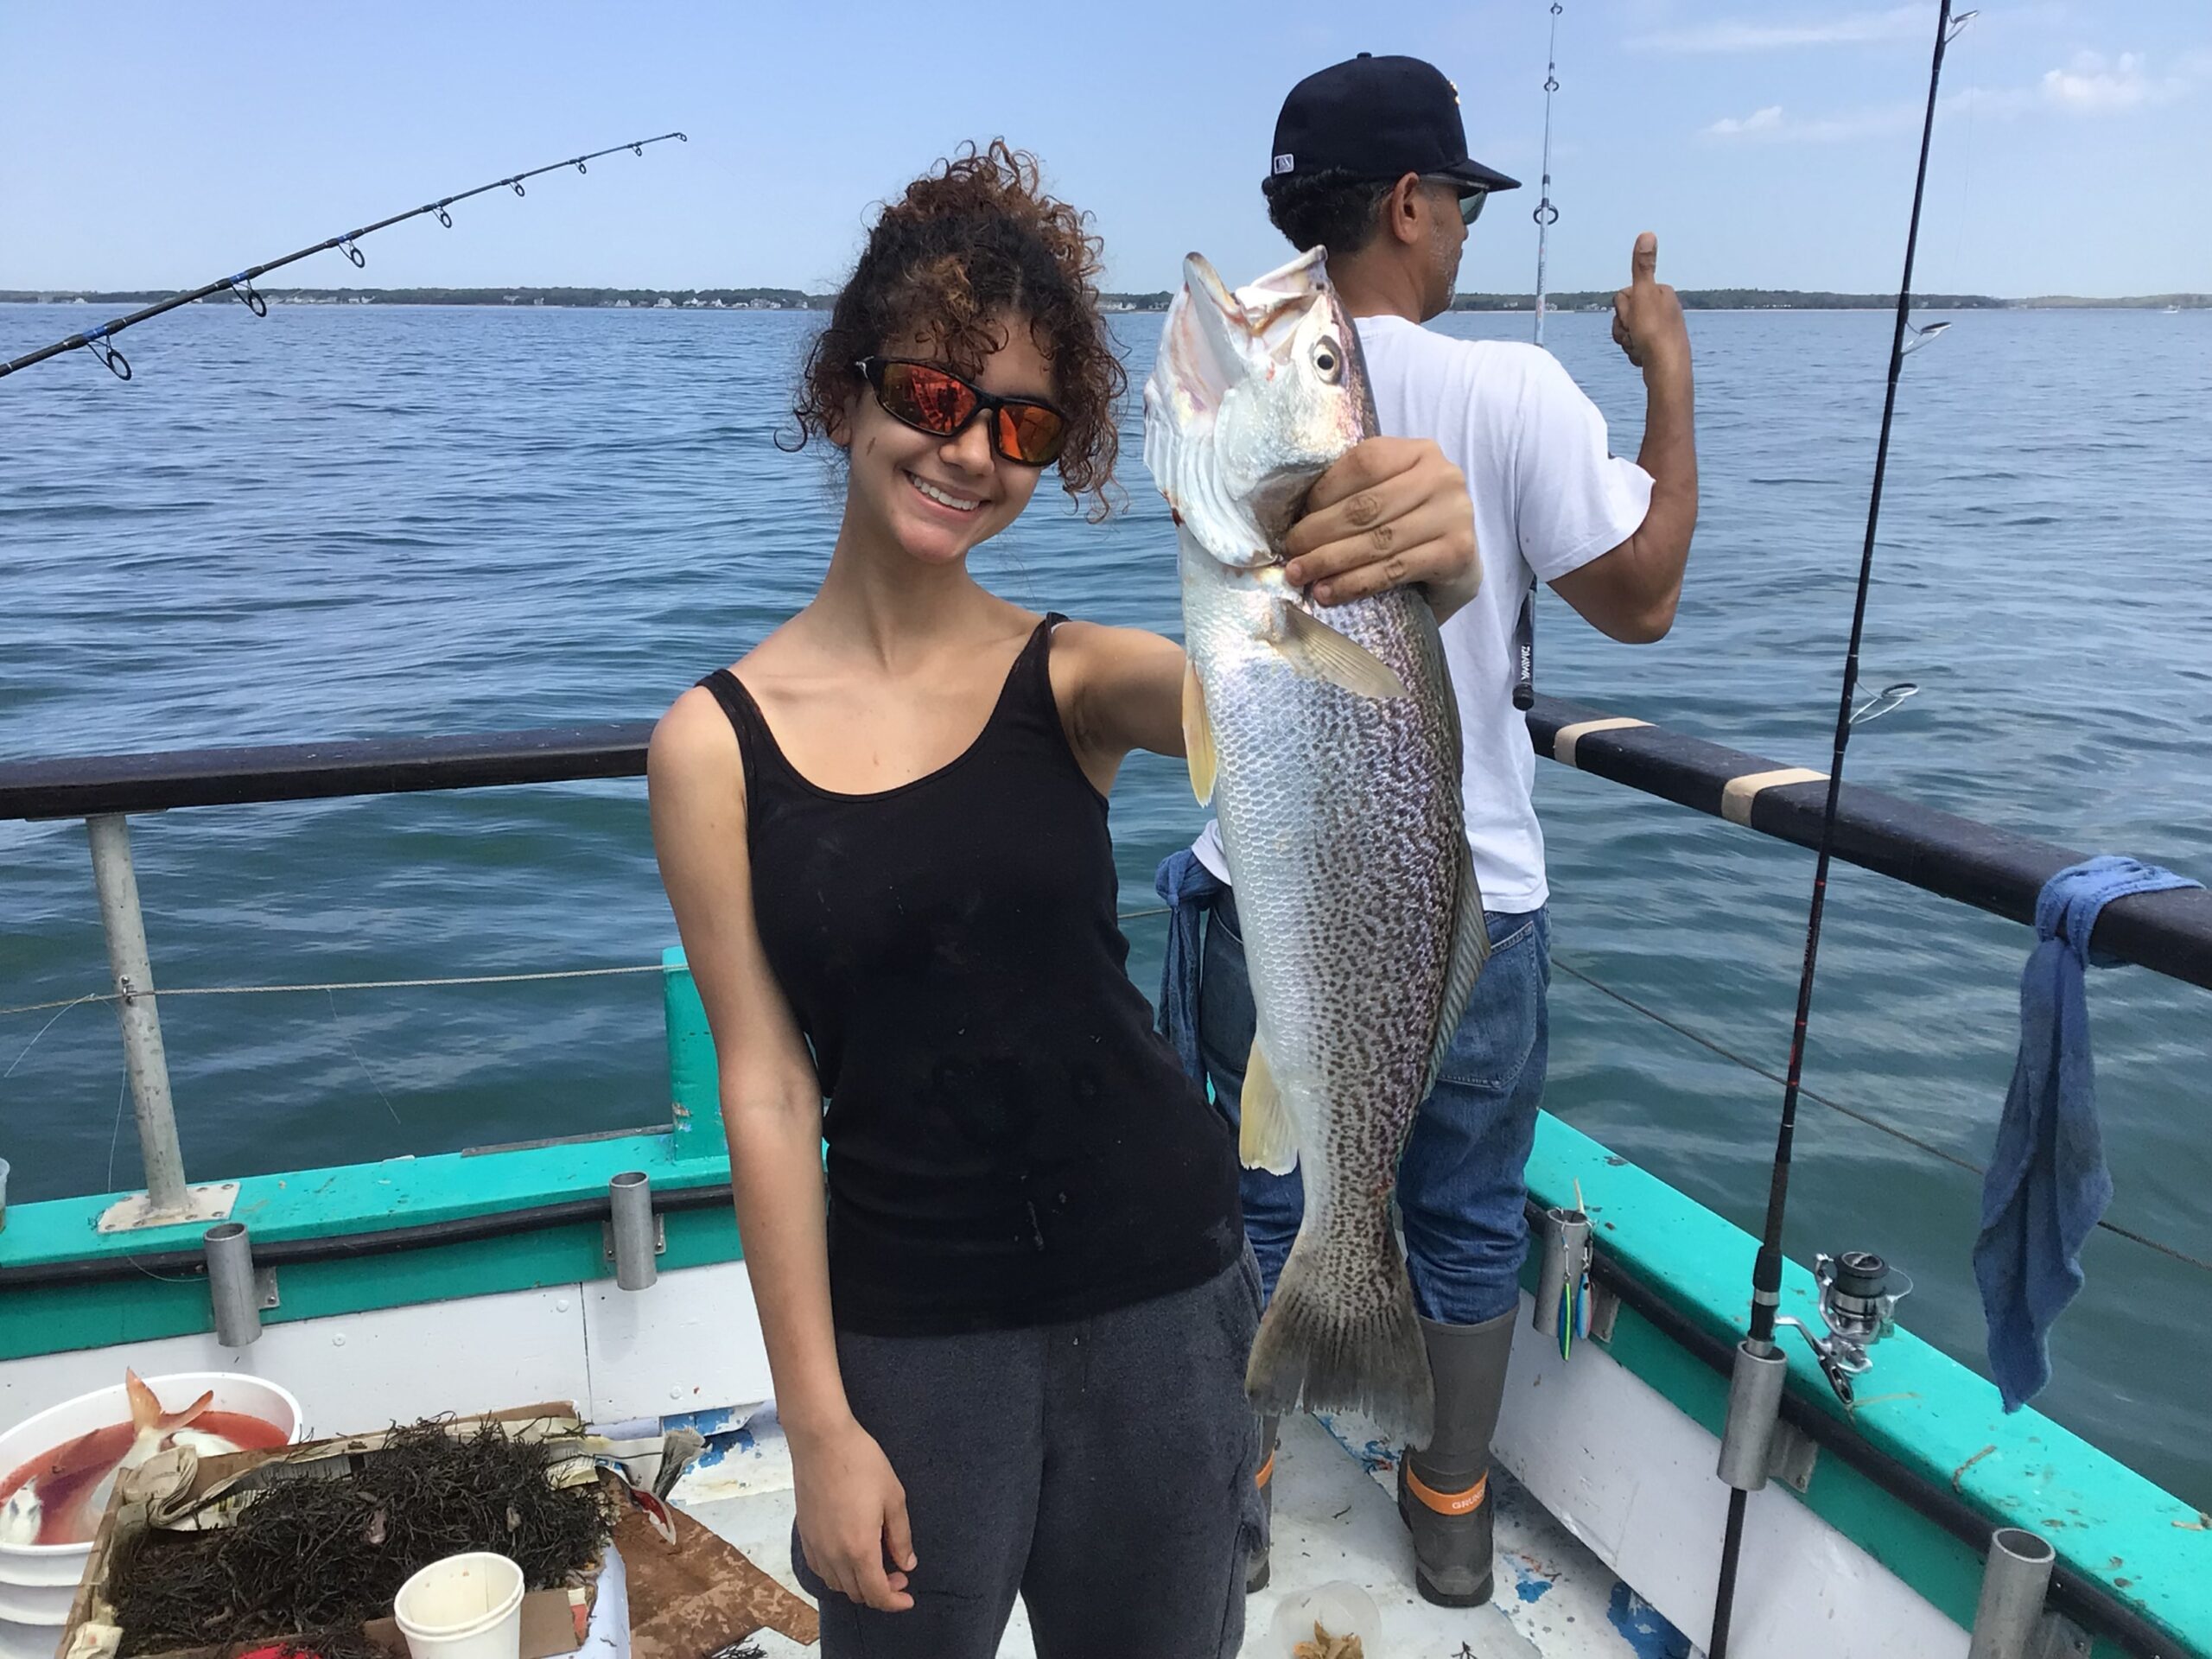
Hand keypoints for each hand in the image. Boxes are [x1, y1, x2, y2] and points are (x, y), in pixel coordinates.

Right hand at [792, 1417, 915, 1611]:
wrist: (821, 1441)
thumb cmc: (862, 1464)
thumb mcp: (893, 1498)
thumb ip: (900, 1537)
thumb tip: (906, 1564)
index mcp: (859, 1549)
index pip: (876, 1594)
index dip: (894, 1602)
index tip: (908, 1598)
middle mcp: (833, 1555)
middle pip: (856, 1593)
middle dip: (880, 1592)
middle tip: (898, 1574)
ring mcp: (816, 1546)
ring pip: (837, 1584)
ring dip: (858, 1584)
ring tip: (876, 1564)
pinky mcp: (804, 1535)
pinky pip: (821, 1569)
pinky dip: (838, 1574)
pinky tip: (850, 1557)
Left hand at [1282, 435, 1480, 618]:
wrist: (1459, 567)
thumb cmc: (1411, 528)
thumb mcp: (1388, 495)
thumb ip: (1356, 492)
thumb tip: (1296, 516)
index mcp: (1420, 452)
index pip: (1364, 463)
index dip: (1323, 492)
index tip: (1296, 519)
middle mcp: (1442, 477)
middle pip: (1367, 506)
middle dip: (1319, 533)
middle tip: (1290, 554)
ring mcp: (1454, 514)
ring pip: (1377, 540)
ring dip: (1331, 561)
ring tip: (1301, 575)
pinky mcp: (1456, 553)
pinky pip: (1394, 570)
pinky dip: (1356, 583)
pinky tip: (1329, 593)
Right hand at [1612, 232, 1688, 377]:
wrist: (1668, 369)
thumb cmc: (1655, 333)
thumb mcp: (1644, 295)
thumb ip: (1643, 265)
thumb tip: (1647, 233)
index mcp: (1661, 292)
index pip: (1623, 296)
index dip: (1622, 310)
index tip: (1635, 318)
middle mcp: (1664, 307)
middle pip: (1625, 313)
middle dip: (1624, 327)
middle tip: (1635, 335)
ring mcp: (1663, 328)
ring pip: (1628, 331)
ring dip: (1627, 341)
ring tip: (1639, 348)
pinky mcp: (1660, 347)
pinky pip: (1636, 347)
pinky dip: (1635, 353)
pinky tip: (1643, 357)